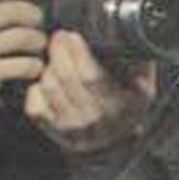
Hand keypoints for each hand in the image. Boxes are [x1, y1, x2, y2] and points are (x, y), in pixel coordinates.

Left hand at [23, 31, 155, 153]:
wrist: (113, 143)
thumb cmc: (126, 107)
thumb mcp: (144, 89)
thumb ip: (140, 65)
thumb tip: (128, 38)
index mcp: (121, 106)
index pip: (92, 77)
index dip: (78, 54)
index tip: (73, 35)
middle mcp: (95, 119)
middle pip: (66, 78)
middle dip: (59, 51)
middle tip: (60, 36)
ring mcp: (71, 127)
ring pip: (49, 87)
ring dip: (49, 67)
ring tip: (57, 57)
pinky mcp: (51, 129)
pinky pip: (34, 102)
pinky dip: (37, 87)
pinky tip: (49, 81)